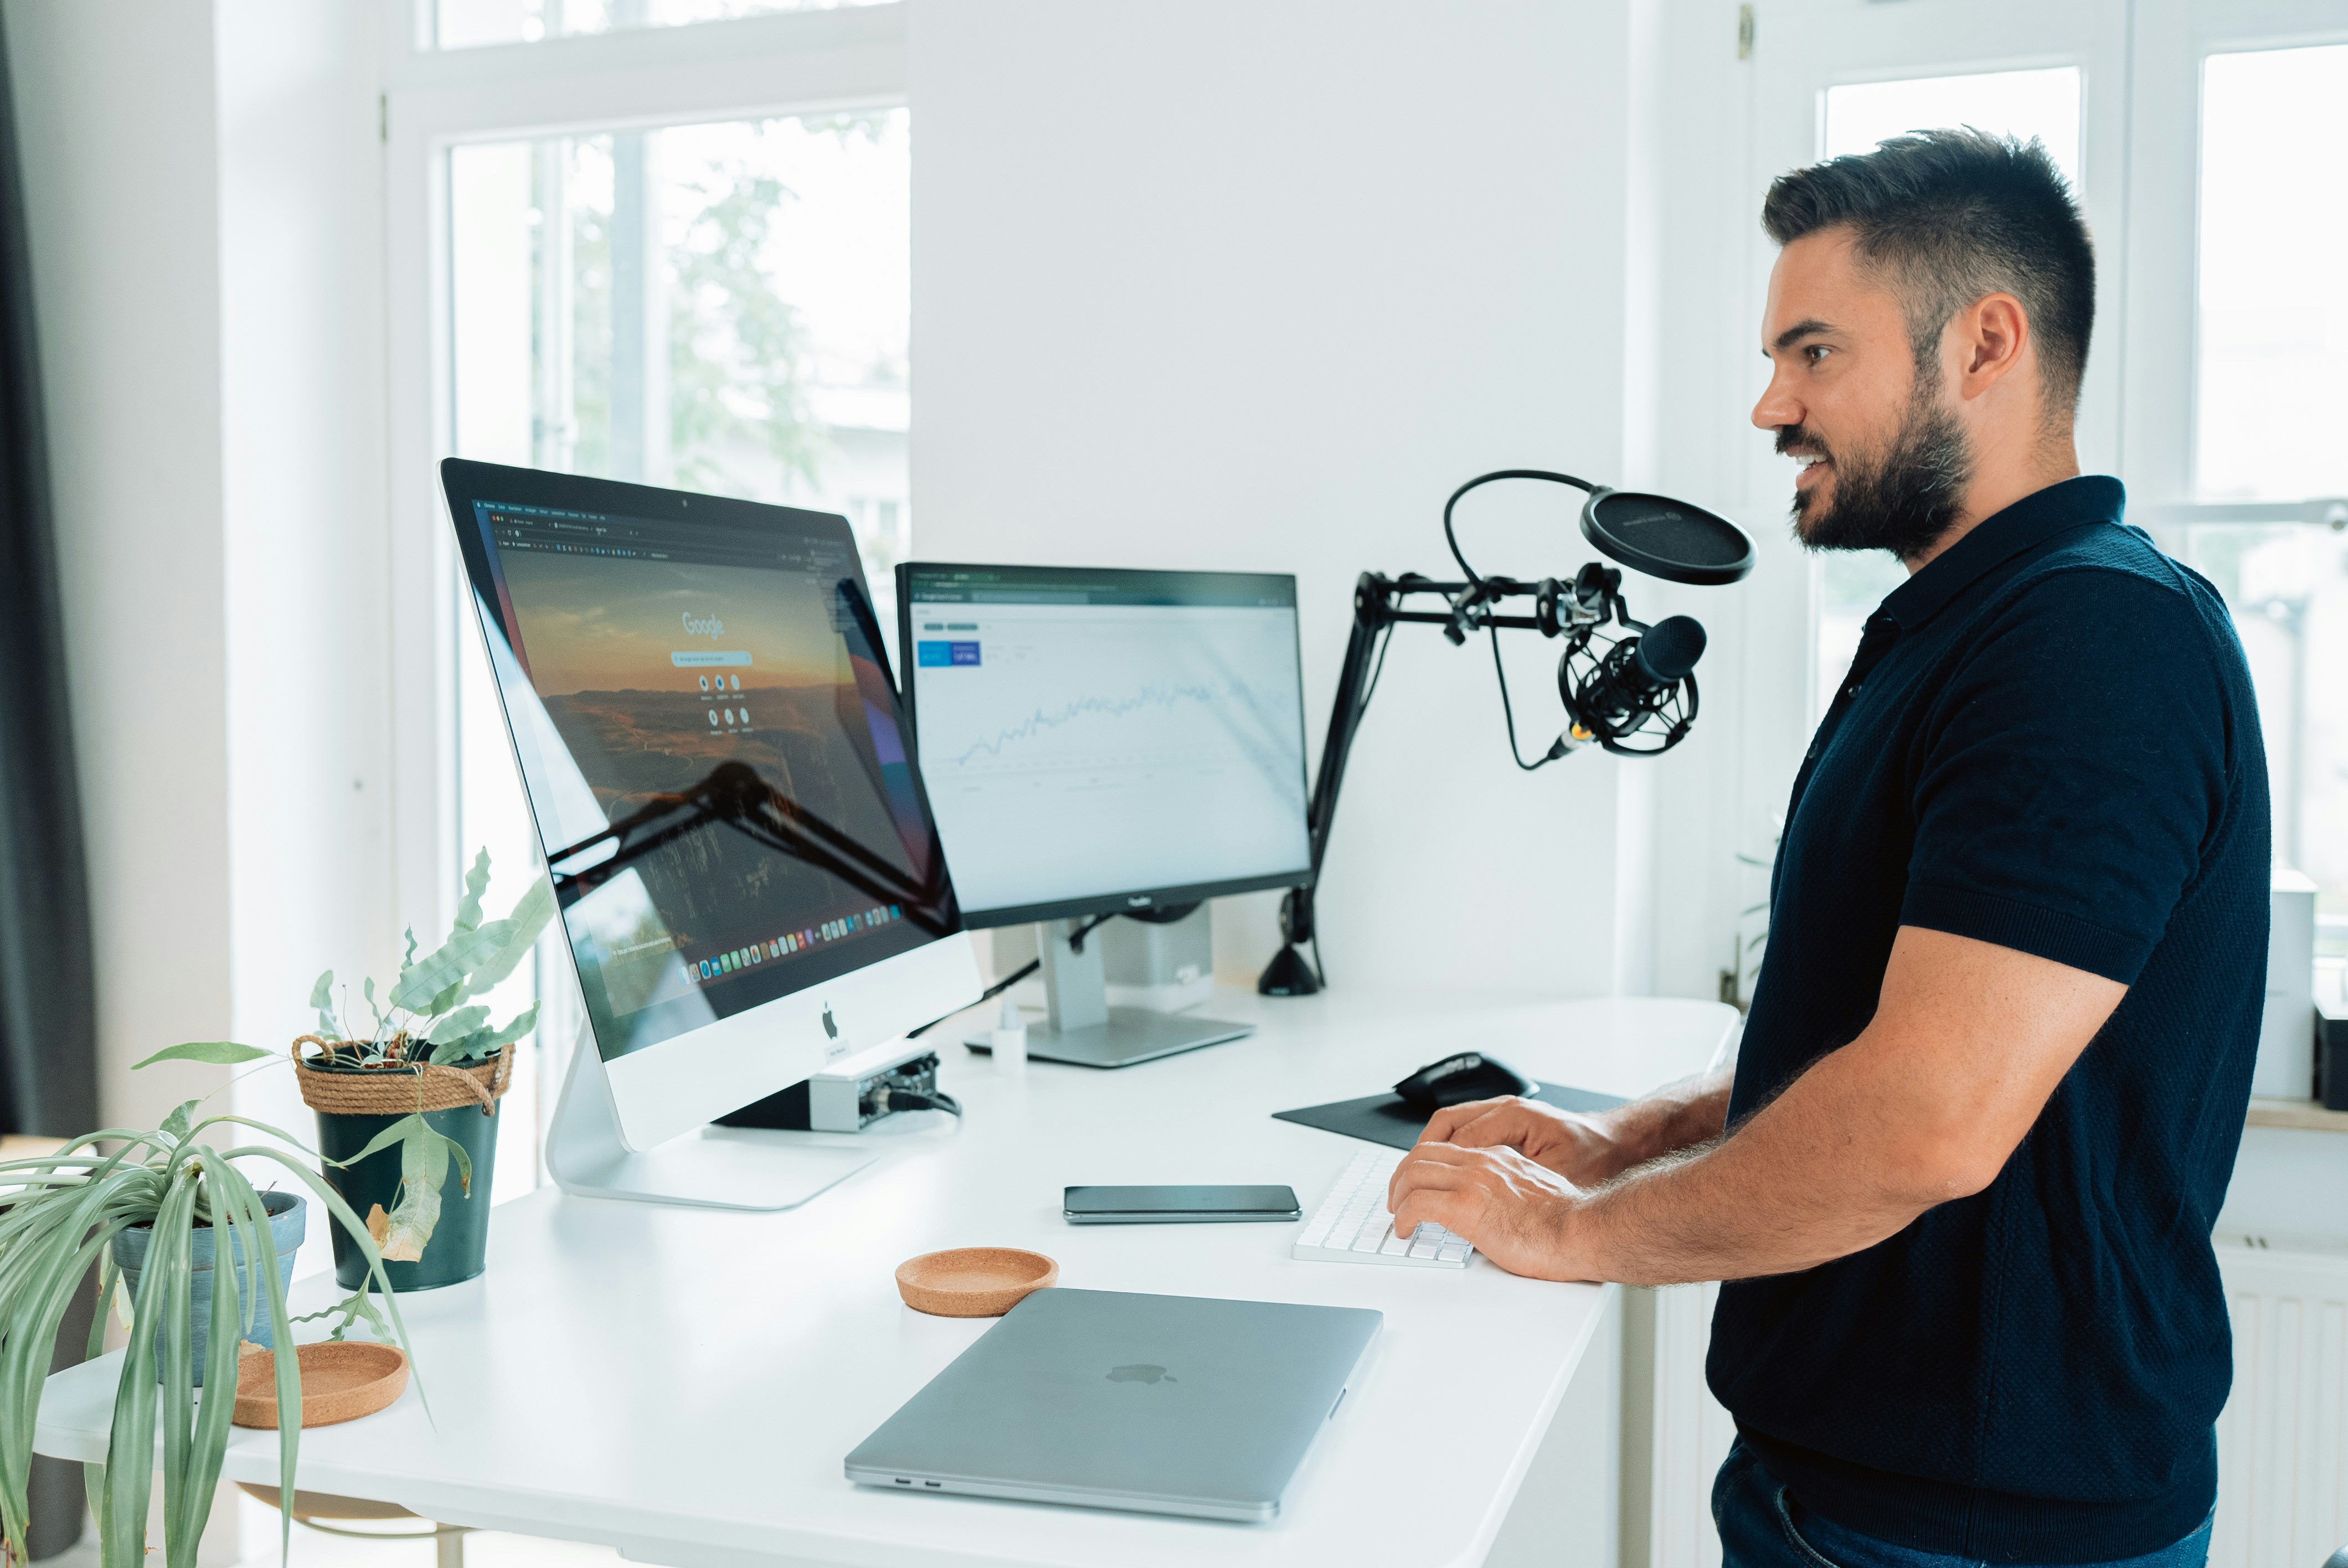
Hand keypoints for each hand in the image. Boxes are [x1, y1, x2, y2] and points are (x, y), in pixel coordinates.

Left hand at [1386, 1142, 1590, 1280]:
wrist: (1581, 1230)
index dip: (1423, 1165)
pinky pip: (1418, 1204)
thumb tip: (1495, 1209)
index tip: (1417, 1183)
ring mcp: (1474, 1182)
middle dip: (1401, 1176)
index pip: (1447, 1149)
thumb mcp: (1534, 1192)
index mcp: (1499, 1158)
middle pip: (1422, 1154)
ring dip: (1398, 1195)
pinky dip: (1404, 1217)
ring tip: (1398, 1216)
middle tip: (1397, 1198)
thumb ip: (1510, 1191)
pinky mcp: (1467, 1207)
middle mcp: (1483, 1163)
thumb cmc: (1568, 1222)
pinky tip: (1406, 1230)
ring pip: (1414, 1173)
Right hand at [1417, 1096, 1625, 1185]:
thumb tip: (1479, 1201)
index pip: (1455, 1138)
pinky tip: (1445, 1175)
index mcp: (1513, 1117)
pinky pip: (1466, 1133)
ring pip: (1451, 1126)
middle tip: (1403, 1189)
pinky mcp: (1508, 1126)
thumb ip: (1514, 1187)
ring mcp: (1504, 1114)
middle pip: (1444, 1125)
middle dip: (1419, 1157)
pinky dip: (1449, 1151)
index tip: (1414, 1195)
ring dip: (1431, 1153)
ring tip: (1415, 1183)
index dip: (1430, 1169)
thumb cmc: (1595, 1158)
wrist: (1620, 1144)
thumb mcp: (1555, 1178)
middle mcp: (1504, 1109)